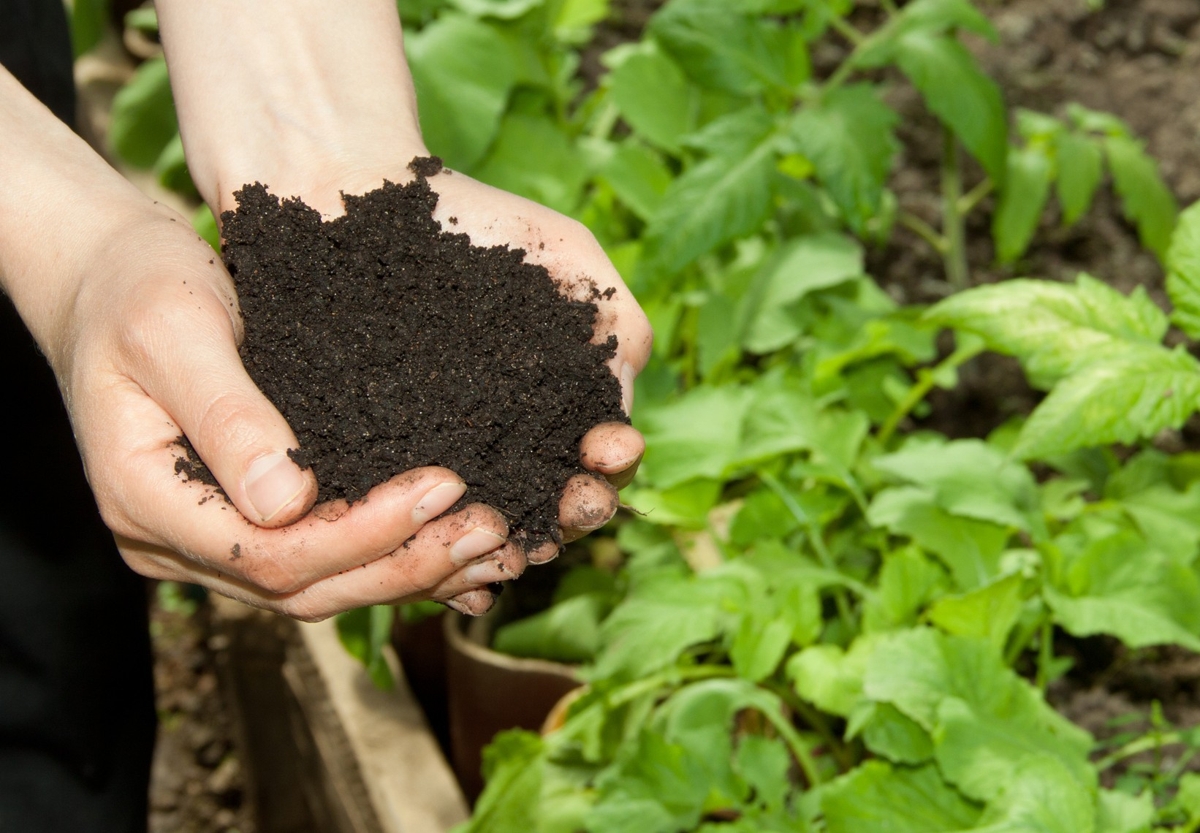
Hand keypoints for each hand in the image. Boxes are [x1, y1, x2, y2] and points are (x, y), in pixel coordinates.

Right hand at [0, 66, 517, 617]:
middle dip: (404, 563)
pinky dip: (390, 558)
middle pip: (303, 588)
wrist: (104, 279)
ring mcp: (206, 541)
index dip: (363, 533)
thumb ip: (225, 413)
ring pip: (320, 587)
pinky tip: (458, 556)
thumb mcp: (172, 330)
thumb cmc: (133, 288)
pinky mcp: (242, 523)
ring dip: (409, 571)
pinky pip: (322, 561)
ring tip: (494, 546)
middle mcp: (175, 541)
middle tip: (492, 529)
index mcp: (146, 500)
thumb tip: (287, 501)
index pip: (271, 553)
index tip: (443, 486)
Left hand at [235, 163, 652, 561]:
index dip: (609, 468)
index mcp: (550, 409)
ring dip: (505, 543)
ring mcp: (431, 458)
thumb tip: (624, 418)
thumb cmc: (472, 221)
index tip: (609, 452)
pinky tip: (442, 542)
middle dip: (571, 514)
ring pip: (475, 524)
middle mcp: (496, 446)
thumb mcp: (566, 257)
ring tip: (516, 539)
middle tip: (577, 502)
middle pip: (543, 508)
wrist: (356, 194)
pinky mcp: (364, 459)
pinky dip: (423, 537)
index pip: (592, 465)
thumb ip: (617, 323)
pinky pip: (397, 513)